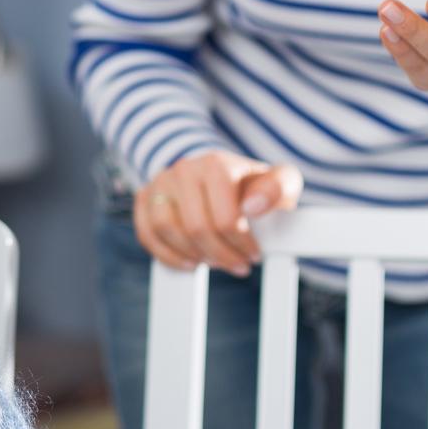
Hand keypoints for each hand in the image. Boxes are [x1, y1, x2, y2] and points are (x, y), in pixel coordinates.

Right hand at [134, 151, 303, 274]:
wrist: (225, 176)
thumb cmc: (255, 186)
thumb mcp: (281, 182)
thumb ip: (278, 188)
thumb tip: (252, 206)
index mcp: (216, 164)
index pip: (224, 218)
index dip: (241, 244)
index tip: (254, 254)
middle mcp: (184, 169)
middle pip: (195, 228)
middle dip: (220, 255)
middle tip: (237, 265)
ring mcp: (161, 182)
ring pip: (166, 229)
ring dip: (193, 254)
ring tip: (214, 260)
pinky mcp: (146, 197)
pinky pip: (147, 233)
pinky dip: (167, 254)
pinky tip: (190, 262)